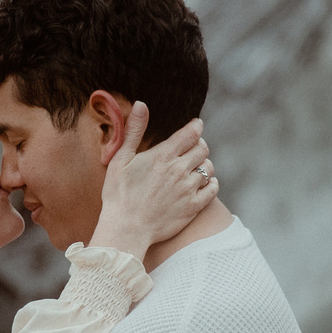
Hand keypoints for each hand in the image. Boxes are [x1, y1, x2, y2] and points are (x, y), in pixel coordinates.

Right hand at [89, 104, 217, 258]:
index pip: (191, 132)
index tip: (196, 126)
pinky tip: (200, 185)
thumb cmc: (118, 193)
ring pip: (209, 168)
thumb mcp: (120, 158)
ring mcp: (189, 189)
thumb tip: (141, 104)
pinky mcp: (194, 207)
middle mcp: (180, 170)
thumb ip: (134, 130)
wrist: (126, 229)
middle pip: (203, 148)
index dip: (196, 127)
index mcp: (163, 155)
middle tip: (191, 149)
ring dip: (203, 165)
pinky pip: (213, 189)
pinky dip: (210, 184)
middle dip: (199, 145)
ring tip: (193, 168)